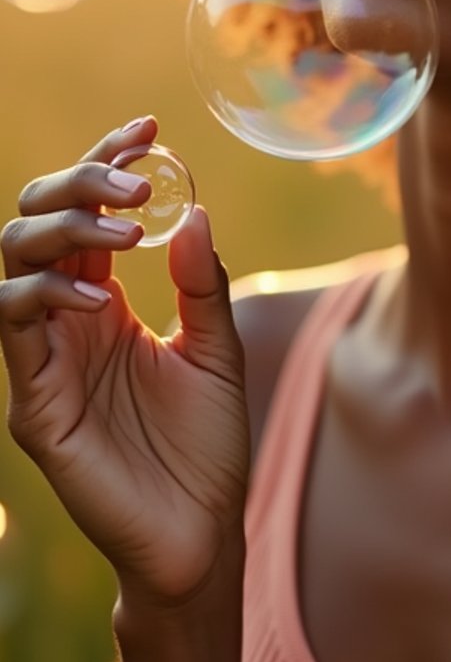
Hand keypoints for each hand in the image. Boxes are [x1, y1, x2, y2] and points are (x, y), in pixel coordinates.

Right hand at [0, 118, 249, 605]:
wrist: (202, 531)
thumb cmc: (208, 443)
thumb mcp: (219, 349)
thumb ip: (201, 283)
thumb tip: (190, 209)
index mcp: (107, 301)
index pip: (89, 213)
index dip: (107, 164)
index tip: (147, 130)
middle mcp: (67, 319)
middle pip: (36, 221)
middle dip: (78, 183)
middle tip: (133, 181)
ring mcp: (45, 357)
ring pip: (13, 261)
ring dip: (63, 230)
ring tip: (125, 234)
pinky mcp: (33, 401)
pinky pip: (14, 327)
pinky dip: (46, 294)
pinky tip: (100, 297)